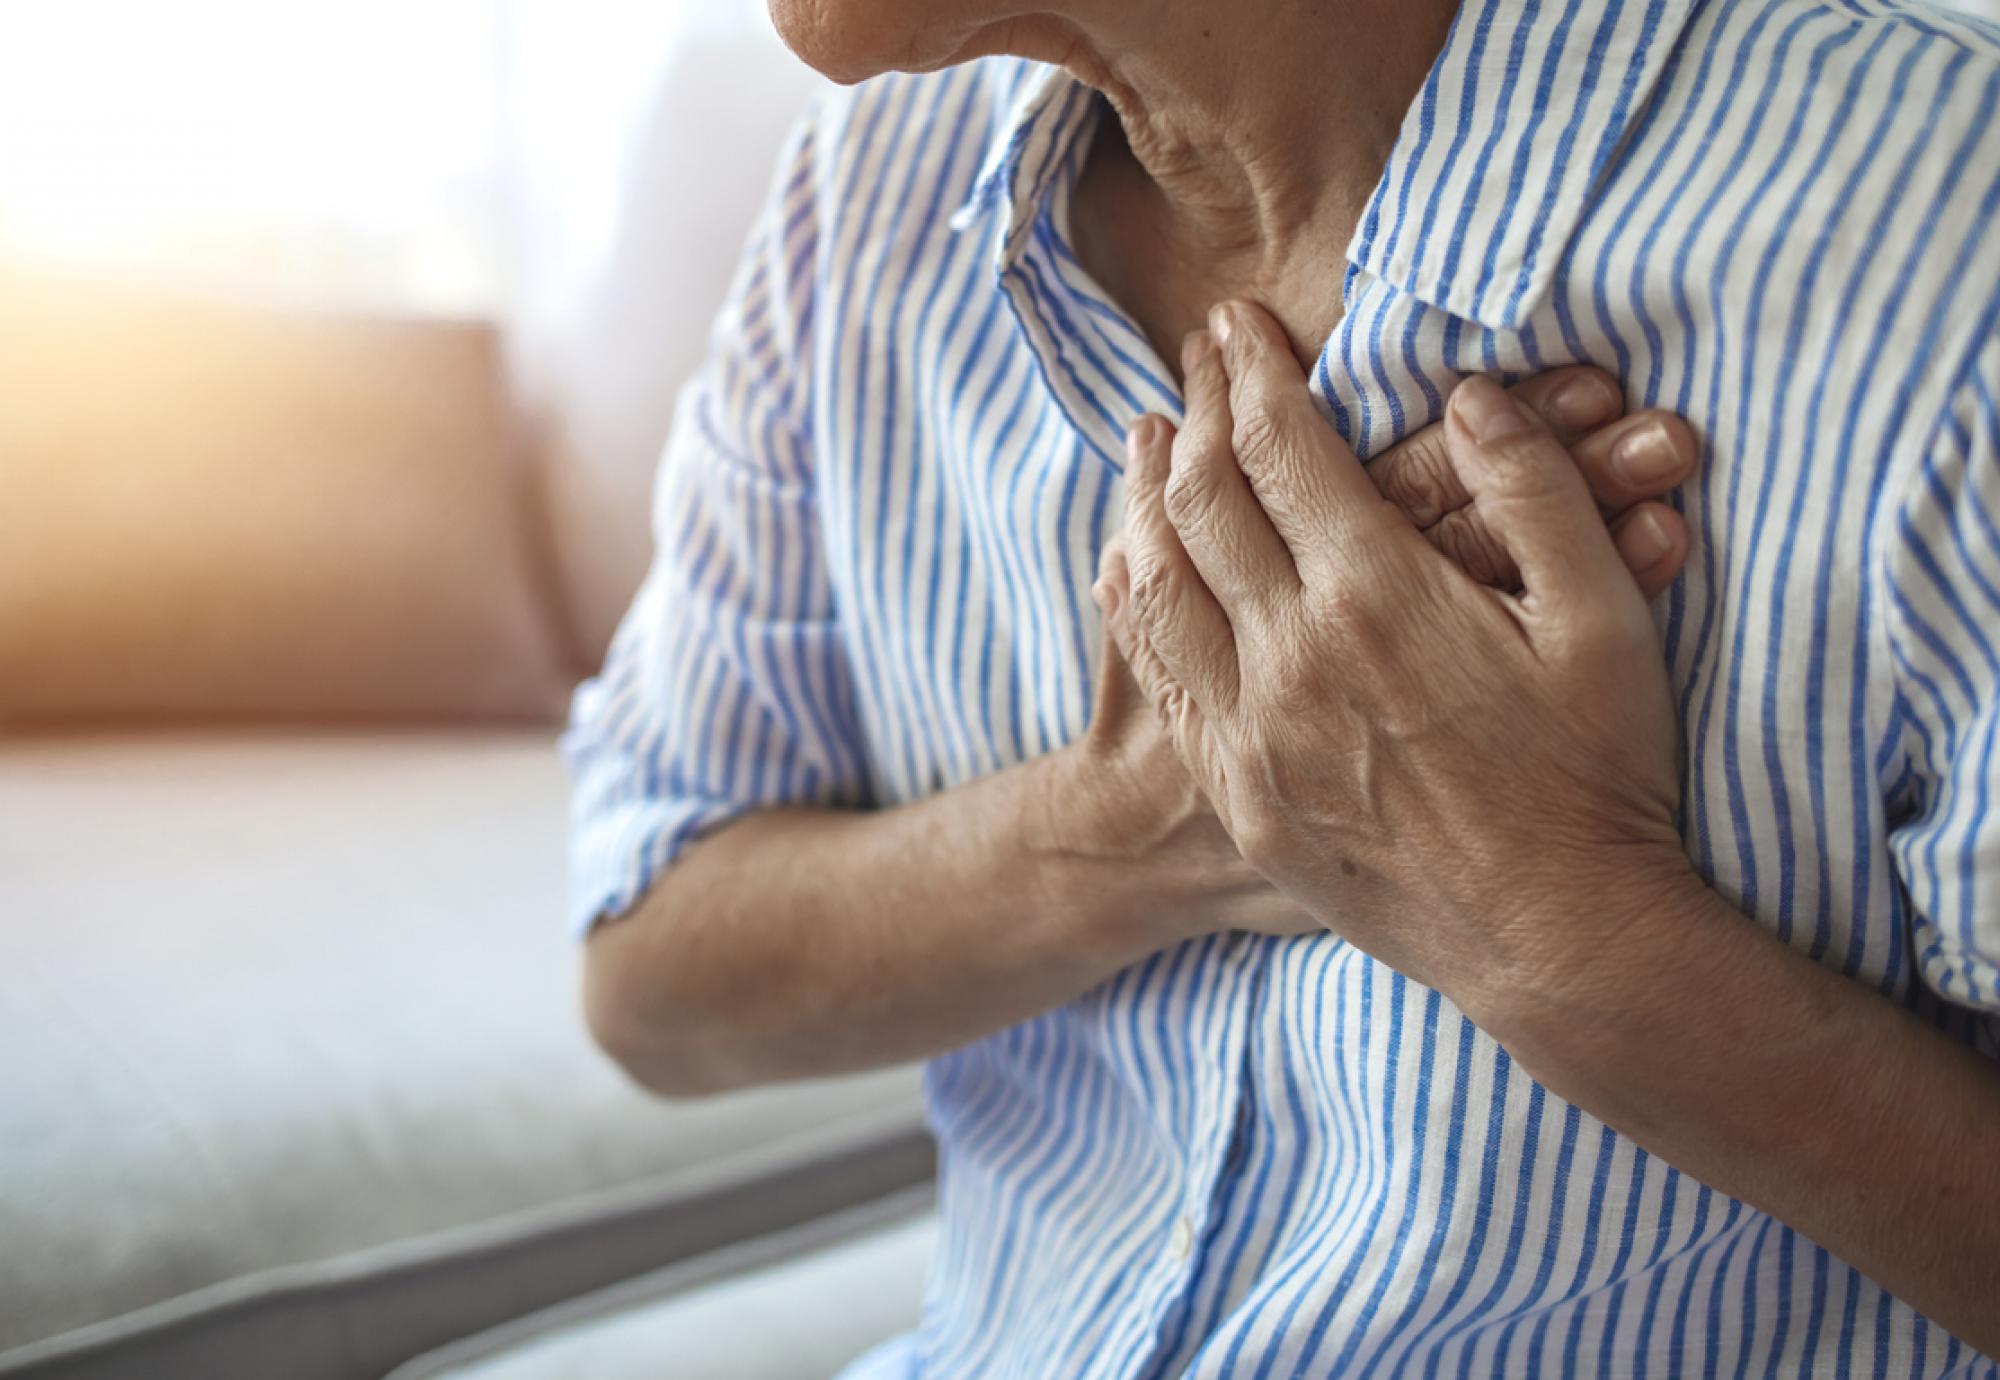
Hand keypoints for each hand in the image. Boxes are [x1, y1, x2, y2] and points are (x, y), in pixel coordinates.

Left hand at [1096, 299, 1693, 1019]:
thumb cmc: (1597, 778)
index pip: (1280, 445)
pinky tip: (1128, 562)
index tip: (1239, 321)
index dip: (1254, 369)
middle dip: (1199, 408)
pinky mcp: (1237, 790)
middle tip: (1196, 356)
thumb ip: (1537, 493)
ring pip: (1156, 579)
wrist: (1555, 942)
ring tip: (1151, 436)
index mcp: (1377, 596)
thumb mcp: (1603, 623)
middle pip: (1204, 496)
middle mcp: (1289, 655)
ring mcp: (1248, 730)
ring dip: (1146, 493)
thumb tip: (1470, 394)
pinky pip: (1157, 672)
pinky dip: (1132, 598)